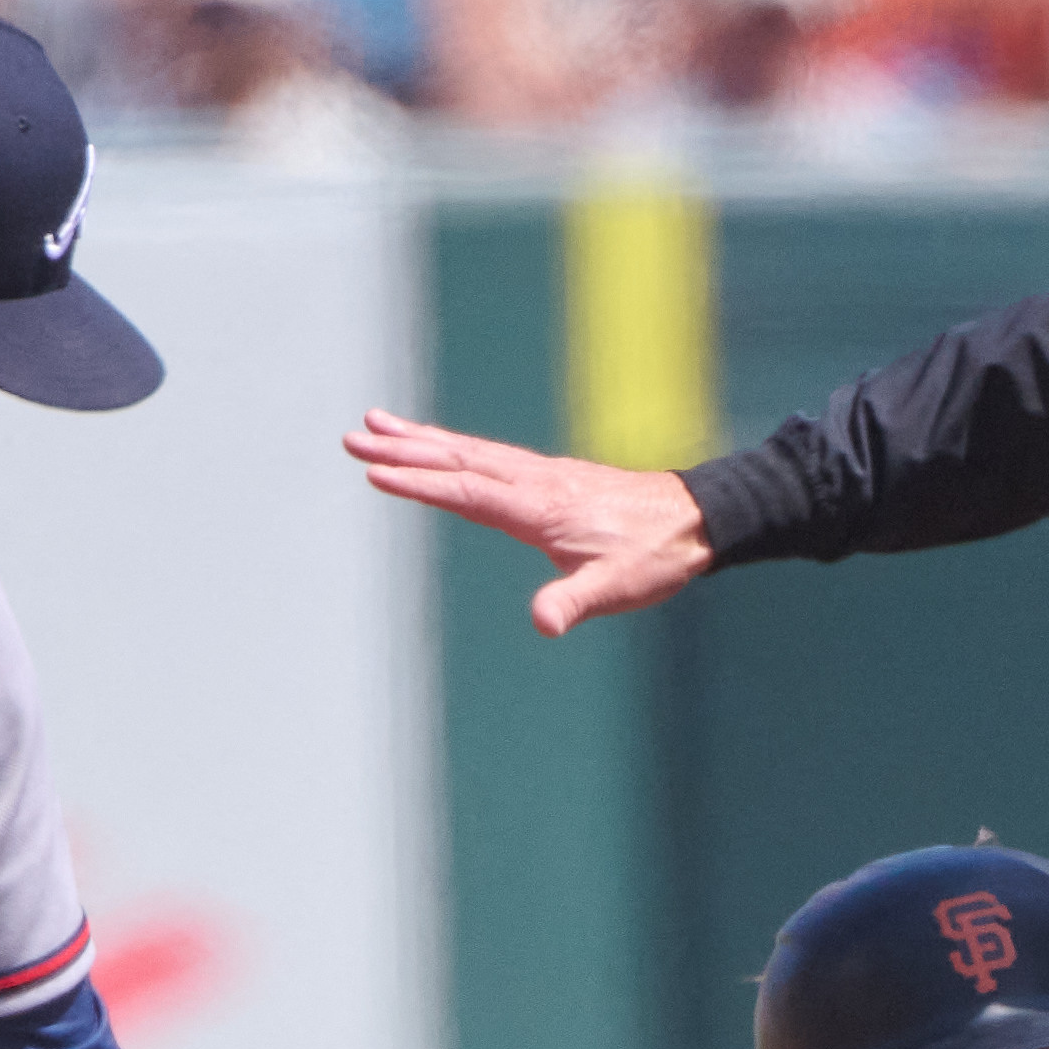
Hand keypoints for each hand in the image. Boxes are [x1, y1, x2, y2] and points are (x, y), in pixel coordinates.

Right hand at [344, 408, 714, 636]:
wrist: (694, 519)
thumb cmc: (654, 556)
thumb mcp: (616, 589)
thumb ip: (574, 604)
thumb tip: (541, 625)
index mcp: (539, 507)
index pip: (467, 490)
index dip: (420, 483)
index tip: (376, 472)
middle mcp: (533, 481)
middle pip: (457, 459)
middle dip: (403, 449)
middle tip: (353, 437)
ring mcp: (539, 474)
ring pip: (468, 449)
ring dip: (420, 438)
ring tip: (376, 423)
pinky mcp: (546, 476)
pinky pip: (486, 453)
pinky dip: (452, 444)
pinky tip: (436, 444)